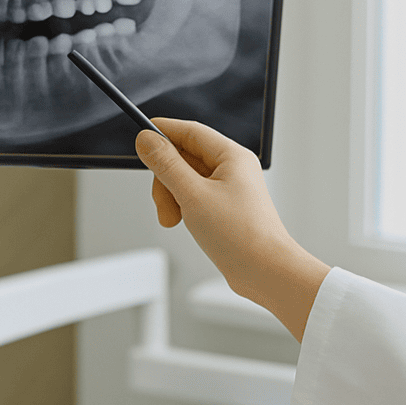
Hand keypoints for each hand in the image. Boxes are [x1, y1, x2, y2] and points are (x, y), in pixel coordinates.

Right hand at [135, 118, 329, 340]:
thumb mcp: (192, 195)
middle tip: (162, 202)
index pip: (190, 131)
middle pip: (184, 157)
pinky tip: (184, 223)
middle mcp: (232, 169)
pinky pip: (194, 196)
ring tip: (174, 220)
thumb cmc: (241, 236)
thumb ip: (166, 164)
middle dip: (165, 179)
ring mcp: (229, 189)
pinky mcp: (224, 208)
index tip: (139, 139)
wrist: (266, 273)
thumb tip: (146, 139)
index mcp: (231, 156)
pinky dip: (182, 207)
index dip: (163, 132)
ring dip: (171, 197)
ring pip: (186, 179)